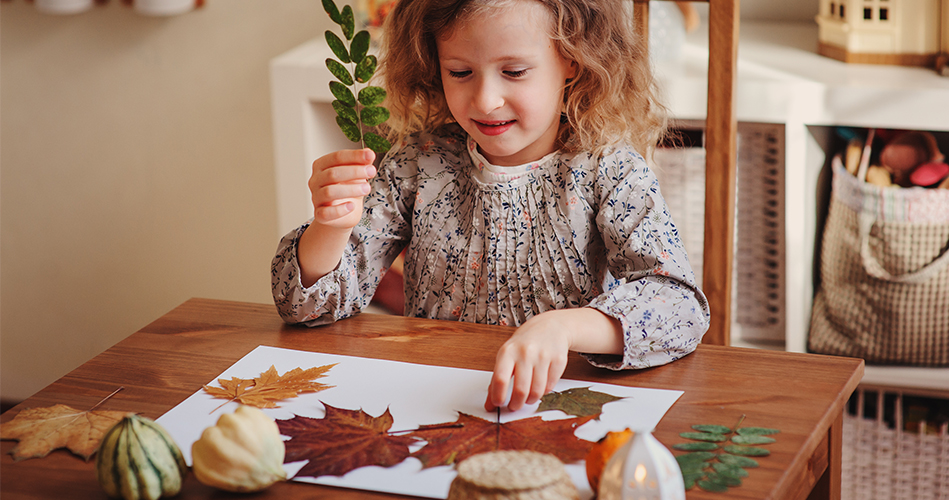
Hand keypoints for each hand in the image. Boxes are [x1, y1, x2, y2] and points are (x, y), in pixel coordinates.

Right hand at [308, 148, 375, 228]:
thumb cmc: (347, 190)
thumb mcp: (356, 175)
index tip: (370, 155)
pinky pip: (326, 212)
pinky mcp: (320, 215)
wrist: (343, 214)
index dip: (354, 156)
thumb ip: (361, 164)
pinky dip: (340, 210)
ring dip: (351, 189)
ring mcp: (316, 198)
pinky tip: (352, 206)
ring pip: (329, 192)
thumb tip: (369, 154)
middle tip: (371, 172)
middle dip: (354, 171)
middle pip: (332, 173)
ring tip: (367, 189)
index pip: (336, 157)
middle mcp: (315, 181)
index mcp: (322, 166)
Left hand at [484, 309, 623, 411]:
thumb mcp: (507, 355)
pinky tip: (540, 386)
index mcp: (508, 351)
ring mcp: (543, 356)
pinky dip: (544, 391)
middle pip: (520, 389)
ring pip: (537, 391)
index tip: (498, 404)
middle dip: (516, 404)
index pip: (500, 379)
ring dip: (531, 400)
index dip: (498, 396)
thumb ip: (498, 379)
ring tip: (527, 398)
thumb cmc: (525, 343)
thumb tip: (490, 404)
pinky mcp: (558, 360)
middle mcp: (526, 352)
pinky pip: (550, 386)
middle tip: (514, 406)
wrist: (550, 327)